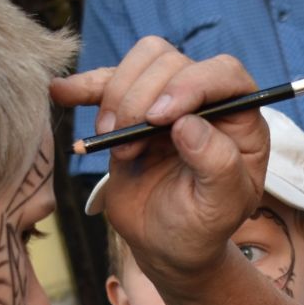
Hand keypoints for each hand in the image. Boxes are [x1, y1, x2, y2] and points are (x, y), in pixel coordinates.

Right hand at [52, 39, 268, 287]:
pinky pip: (108, 79)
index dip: (189, 85)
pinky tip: (63, 92)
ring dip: (117, 96)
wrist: (166, 243)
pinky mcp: (133, 107)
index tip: (158, 118)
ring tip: (111, 141)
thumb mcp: (220, 207)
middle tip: (128, 147)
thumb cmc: (201, 227)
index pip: (223, 74)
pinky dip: (84, 85)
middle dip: (142, 100)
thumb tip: (189, 124)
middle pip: (173, 62)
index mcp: (240, 118)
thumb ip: (217, 165)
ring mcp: (168, 99)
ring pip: (143, 61)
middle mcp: (208, 99)